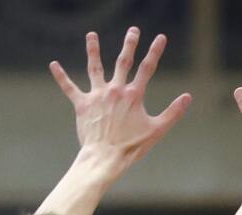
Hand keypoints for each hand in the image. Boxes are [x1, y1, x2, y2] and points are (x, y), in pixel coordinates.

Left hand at [49, 27, 191, 165]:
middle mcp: (115, 90)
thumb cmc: (132, 147)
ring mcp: (97, 96)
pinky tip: (53, 64)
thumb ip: (173, 112)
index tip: (160, 38)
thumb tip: (188, 97)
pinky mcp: (82, 105)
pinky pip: (69, 87)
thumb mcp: (157, 130)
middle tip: (133, 30)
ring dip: (93, 50)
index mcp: (133, 96)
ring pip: (94, 68)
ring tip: (91, 35)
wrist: (105, 158)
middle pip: (123, 62)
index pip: (147, 68)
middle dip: (129, 44)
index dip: (155, 51)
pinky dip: (61, 76)